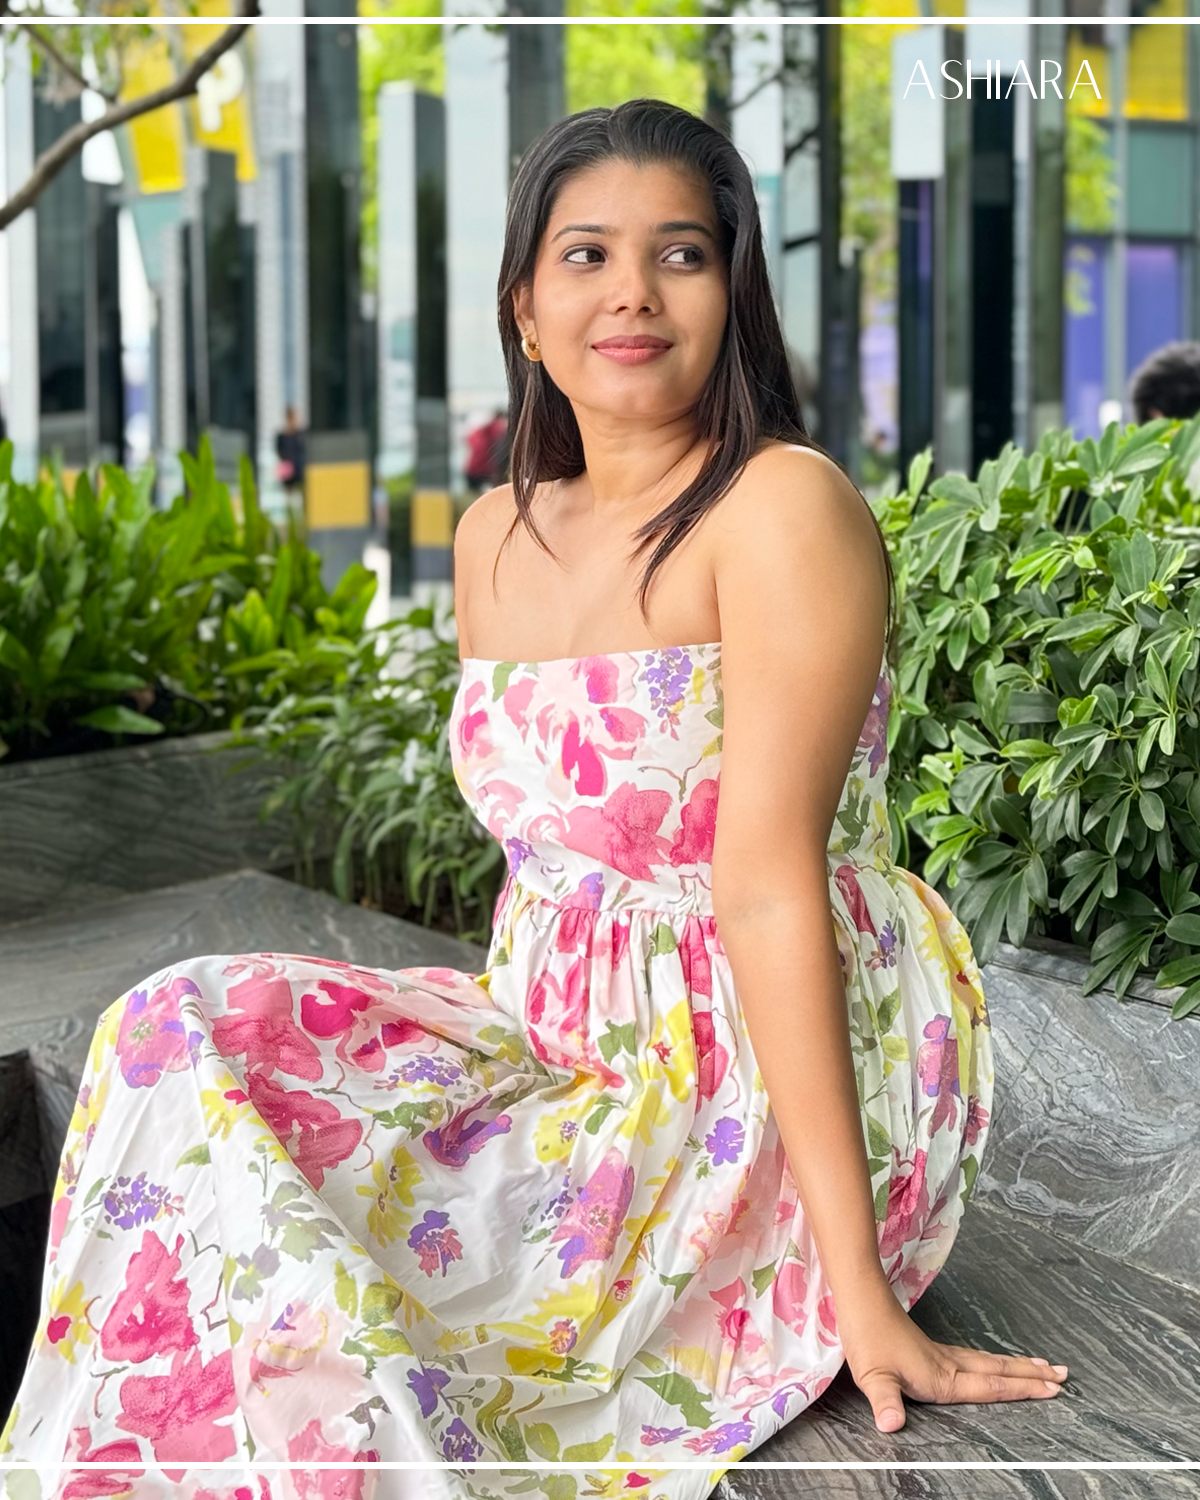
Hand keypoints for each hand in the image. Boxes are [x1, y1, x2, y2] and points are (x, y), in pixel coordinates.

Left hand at [836, 1280, 1068, 1431]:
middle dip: (1031, 1375)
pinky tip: (993, 1362)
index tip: (1052, 1390)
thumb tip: (892, 1426)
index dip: (1022, 1390)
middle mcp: (948, 1365)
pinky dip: (994, 1361)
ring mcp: (941, 1354)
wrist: (860, 1301)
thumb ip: (885, 1402)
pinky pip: (974, 1358)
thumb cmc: (867, 1339)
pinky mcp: (930, 1347)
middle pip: (998, 1370)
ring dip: (1017, 1365)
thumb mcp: (873, 1376)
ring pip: (988, 1362)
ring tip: (1043, 1366)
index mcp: (942, 1378)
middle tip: (1063, 1376)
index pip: (990, 1386)